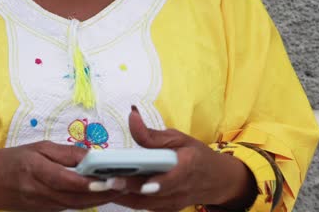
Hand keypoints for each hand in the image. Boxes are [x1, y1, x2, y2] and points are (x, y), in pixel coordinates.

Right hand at [0, 141, 121, 210]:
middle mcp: (38, 191)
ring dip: (99, 199)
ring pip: (76, 205)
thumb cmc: (9, 160)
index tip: (108, 178)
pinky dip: (87, 201)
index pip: (65, 179)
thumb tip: (91, 155)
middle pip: (76, 197)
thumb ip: (64, 153)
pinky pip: (70, 207)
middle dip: (102, 193)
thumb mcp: (35, 148)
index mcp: (33, 169)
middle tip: (125, 184)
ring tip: (120, 189)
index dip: (88, 182)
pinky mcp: (45, 211)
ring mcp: (42, 204)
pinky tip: (101, 194)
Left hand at [110, 107, 256, 211]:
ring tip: (101, 183)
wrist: (217, 181)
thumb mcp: (179, 139)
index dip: (155, 183)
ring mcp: (173, 203)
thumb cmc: (196, 155)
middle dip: (128, 188)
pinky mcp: (165, 209)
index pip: (171, 180)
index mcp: (188, 168)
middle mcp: (181, 190)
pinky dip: (126, 198)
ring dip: (122, 195)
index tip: (139, 181)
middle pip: (151, 194)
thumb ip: (152, 134)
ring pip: (144, 204)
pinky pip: (143, 206)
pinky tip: (109, 188)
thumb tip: (131, 116)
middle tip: (107, 180)